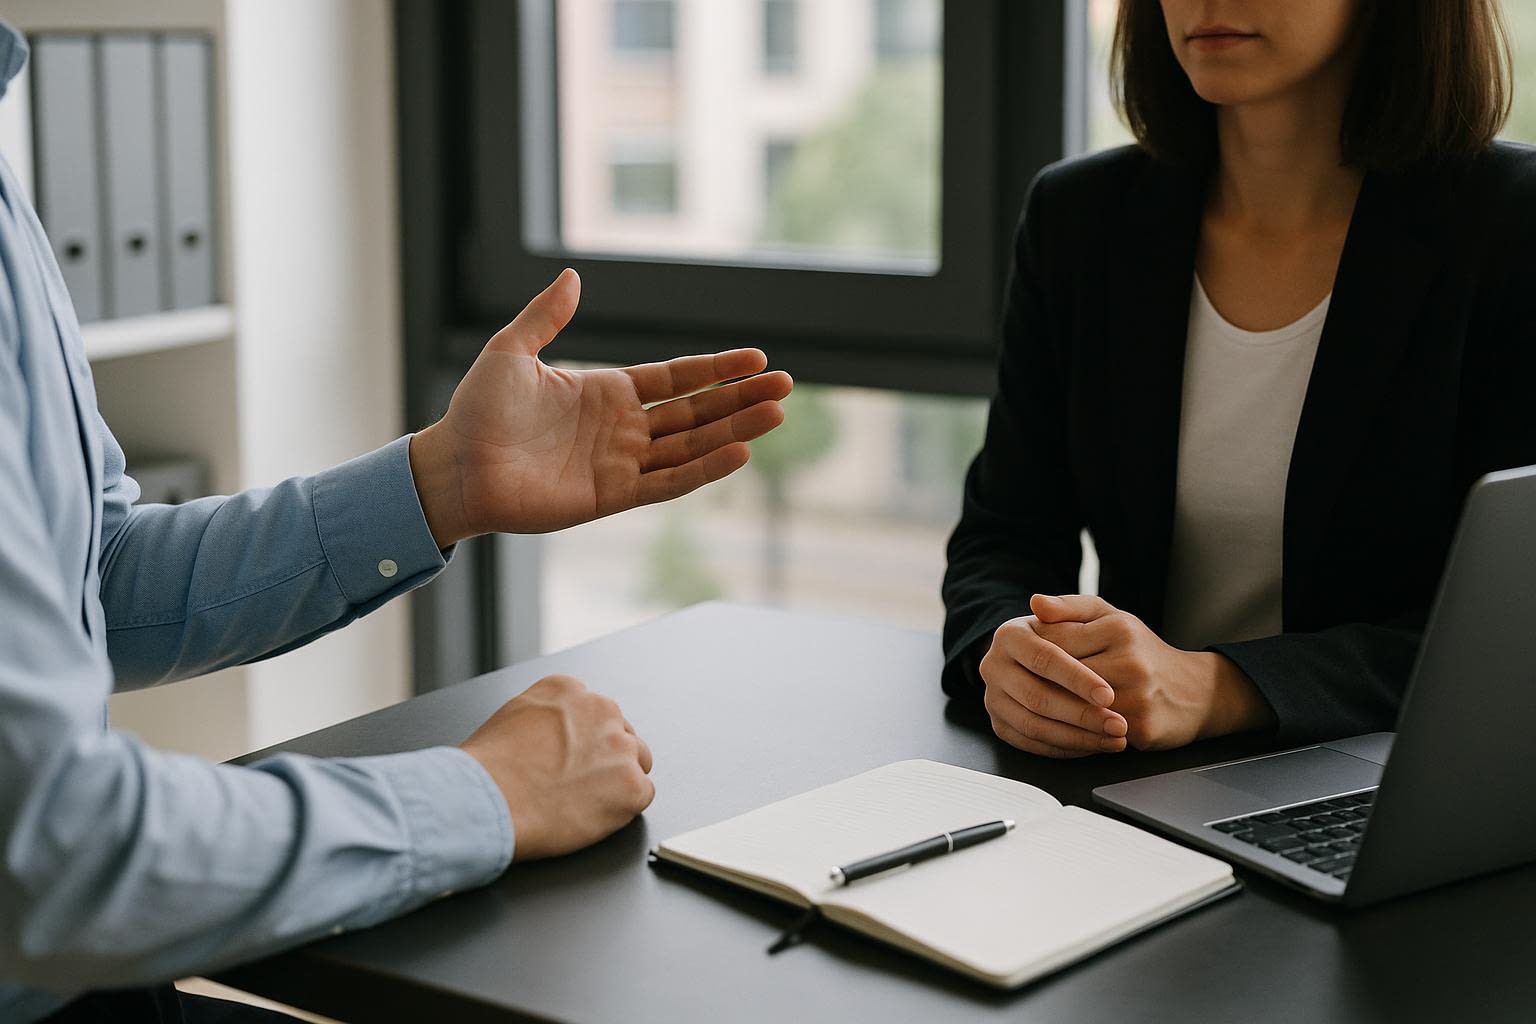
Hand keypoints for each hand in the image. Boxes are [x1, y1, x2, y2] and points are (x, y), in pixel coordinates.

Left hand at [409, 269, 793, 545]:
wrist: (455, 466)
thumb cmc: (477, 412)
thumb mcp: (511, 351)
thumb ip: (546, 317)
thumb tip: (574, 277)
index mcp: (606, 393)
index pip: (677, 379)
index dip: (716, 369)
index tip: (756, 358)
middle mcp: (622, 429)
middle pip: (696, 411)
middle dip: (741, 398)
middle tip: (785, 385)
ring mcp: (621, 464)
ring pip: (691, 445)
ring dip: (735, 430)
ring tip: (776, 414)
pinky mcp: (612, 496)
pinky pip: (667, 482)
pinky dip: (703, 469)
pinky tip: (738, 453)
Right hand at [460, 674, 654, 860]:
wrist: (486, 801)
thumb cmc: (487, 770)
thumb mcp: (511, 717)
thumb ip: (544, 717)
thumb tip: (555, 735)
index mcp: (568, 689)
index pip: (594, 712)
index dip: (584, 741)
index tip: (572, 758)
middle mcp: (601, 709)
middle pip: (621, 734)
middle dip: (606, 758)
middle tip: (578, 784)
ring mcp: (620, 747)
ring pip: (637, 763)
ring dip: (617, 781)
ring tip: (582, 801)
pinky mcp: (631, 784)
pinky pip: (642, 795)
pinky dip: (622, 809)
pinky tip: (592, 815)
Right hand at [980, 608, 1128, 757]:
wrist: (1052, 661)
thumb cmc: (1076, 636)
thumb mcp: (1081, 614)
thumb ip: (1066, 606)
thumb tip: (1038, 602)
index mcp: (1009, 636)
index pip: (1044, 658)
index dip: (1077, 679)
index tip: (1109, 695)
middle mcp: (993, 666)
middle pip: (1037, 697)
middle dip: (1081, 715)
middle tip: (1118, 724)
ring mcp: (993, 698)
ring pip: (1033, 726)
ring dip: (1077, 737)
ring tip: (1114, 740)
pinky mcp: (1000, 724)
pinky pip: (1030, 744)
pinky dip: (1065, 749)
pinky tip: (1095, 746)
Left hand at [1020, 594, 1274, 752]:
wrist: (1195, 692)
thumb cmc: (1142, 651)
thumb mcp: (1111, 618)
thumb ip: (1071, 608)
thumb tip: (1034, 603)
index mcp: (1118, 628)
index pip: (1055, 641)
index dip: (1032, 654)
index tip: (1019, 661)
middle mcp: (1130, 660)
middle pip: (1061, 678)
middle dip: (1036, 685)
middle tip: (1017, 690)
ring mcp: (1138, 696)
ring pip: (1074, 709)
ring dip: (1051, 714)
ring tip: (1033, 712)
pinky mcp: (1142, 728)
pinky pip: (1094, 735)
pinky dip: (1074, 736)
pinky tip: (1060, 733)